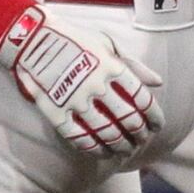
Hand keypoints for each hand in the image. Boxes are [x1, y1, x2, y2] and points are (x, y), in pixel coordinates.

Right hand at [0, 5, 163, 158]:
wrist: (34, 39)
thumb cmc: (77, 39)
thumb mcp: (108, 43)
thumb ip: (133, 64)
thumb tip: (158, 82)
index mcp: (112, 66)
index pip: (142, 99)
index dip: (154, 117)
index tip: (157, 126)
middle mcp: (96, 84)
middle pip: (127, 120)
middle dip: (140, 135)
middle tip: (142, 141)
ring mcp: (75, 99)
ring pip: (106, 133)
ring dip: (120, 147)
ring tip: (126, 151)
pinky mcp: (56, 111)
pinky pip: (79, 138)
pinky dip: (94, 149)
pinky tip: (102, 153)